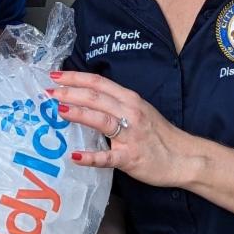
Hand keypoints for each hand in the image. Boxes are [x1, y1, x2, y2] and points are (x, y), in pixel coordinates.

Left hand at [49, 70, 196, 190]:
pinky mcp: (131, 158)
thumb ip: (116, 105)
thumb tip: (86, 100)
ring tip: (58, 110)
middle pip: (96, 98)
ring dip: (79, 113)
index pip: (99, 83)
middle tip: (49, 91)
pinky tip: (76, 156)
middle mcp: (130, 113)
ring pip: (102, 120)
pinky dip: (91, 157)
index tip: (56, 75)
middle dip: (70, 92)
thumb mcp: (139, 111)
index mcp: (130, 99)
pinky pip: (108, 157)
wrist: (184, 158)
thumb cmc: (159, 135)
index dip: (76, 78)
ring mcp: (131, 136)